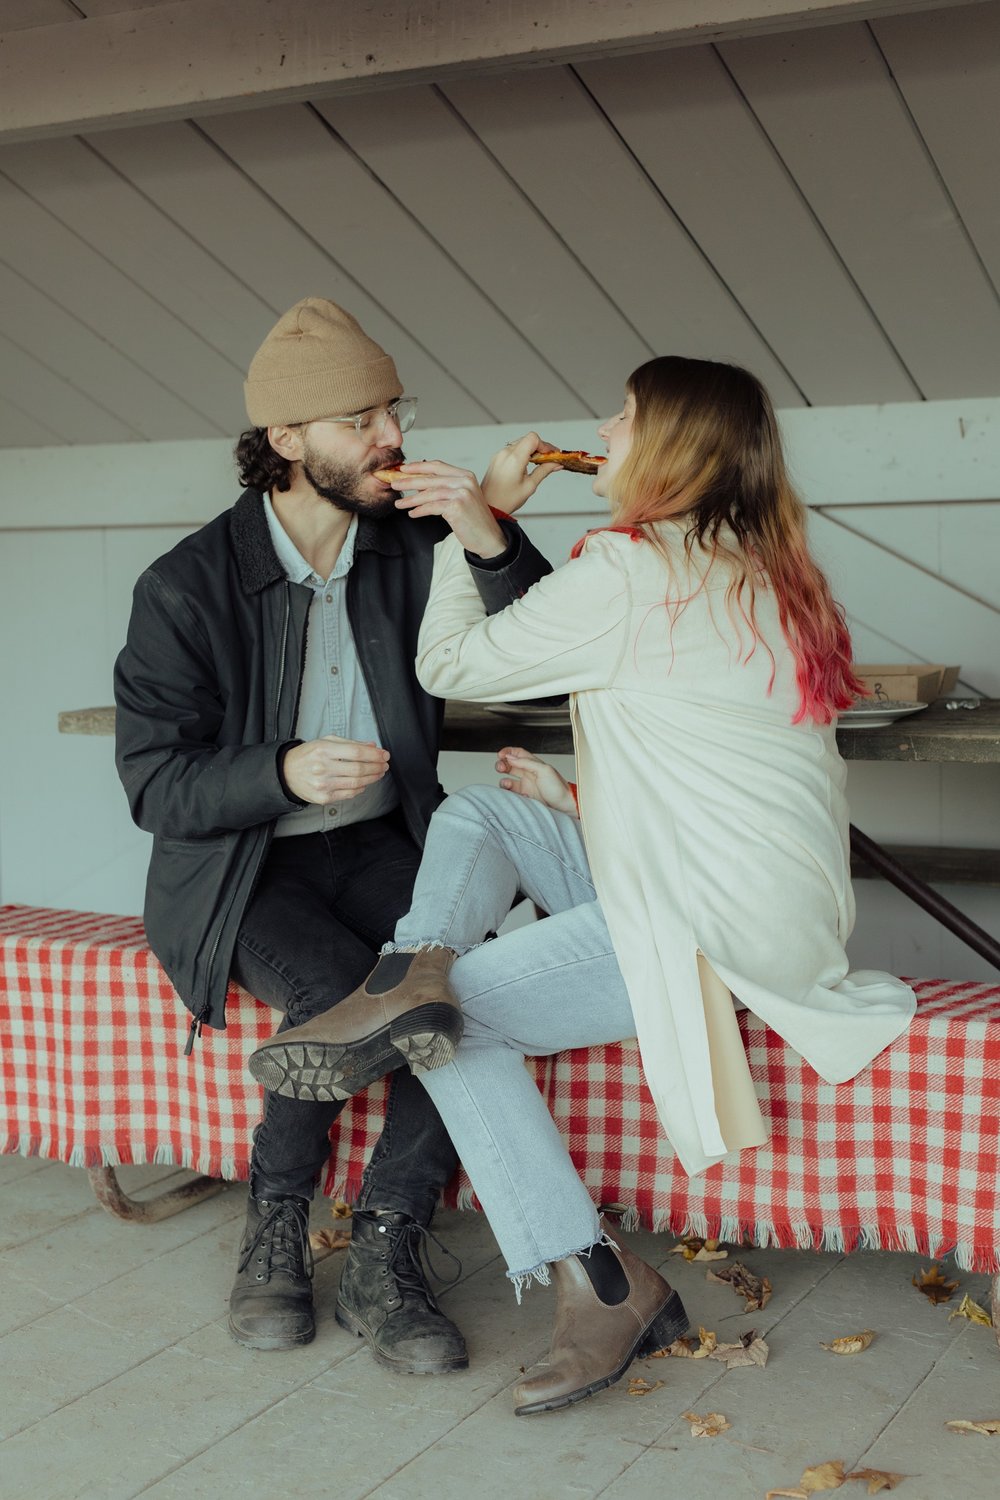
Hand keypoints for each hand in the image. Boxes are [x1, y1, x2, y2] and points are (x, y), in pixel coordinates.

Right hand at [282, 736, 389, 804]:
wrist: (286, 773)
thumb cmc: (308, 755)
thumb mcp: (326, 741)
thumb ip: (350, 743)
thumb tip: (372, 747)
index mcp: (324, 750)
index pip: (356, 753)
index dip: (374, 755)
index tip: (384, 755)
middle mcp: (323, 767)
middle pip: (359, 769)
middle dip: (376, 767)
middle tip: (384, 765)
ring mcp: (323, 785)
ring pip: (356, 783)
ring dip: (372, 778)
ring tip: (378, 773)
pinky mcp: (324, 798)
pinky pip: (349, 794)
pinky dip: (360, 789)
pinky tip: (364, 783)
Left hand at [390, 460, 508, 557]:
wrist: (489, 538)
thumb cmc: (475, 520)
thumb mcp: (463, 498)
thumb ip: (445, 488)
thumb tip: (420, 484)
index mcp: (465, 476)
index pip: (437, 466)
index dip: (418, 467)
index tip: (403, 470)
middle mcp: (464, 482)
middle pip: (430, 478)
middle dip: (409, 481)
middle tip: (394, 484)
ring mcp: (461, 494)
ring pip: (429, 493)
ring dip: (411, 499)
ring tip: (399, 504)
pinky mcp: (456, 507)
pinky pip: (432, 507)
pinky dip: (420, 510)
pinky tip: (412, 513)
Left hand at [480, 432, 560, 515]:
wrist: (489, 505)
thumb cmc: (506, 499)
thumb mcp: (530, 486)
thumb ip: (544, 471)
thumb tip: (556, 464)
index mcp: (514, 459)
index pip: (533, 439)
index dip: (545, 445)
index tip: (552, 455)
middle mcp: (505, 453)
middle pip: (528, 439)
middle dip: (540, 448)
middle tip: (548, 460)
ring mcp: (500, 454)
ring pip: (521, 443)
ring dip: (532, 450)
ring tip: (538, 464)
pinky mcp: (497, 458)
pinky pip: (513, 449)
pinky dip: (523, 453)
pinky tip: (527, 465)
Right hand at [495, 746, 577, 817]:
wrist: (564, 806)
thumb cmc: (558, 788)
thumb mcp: (544, 770)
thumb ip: (526, 763)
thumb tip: (510, 757)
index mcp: (534, 764)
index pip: (518, 753)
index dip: (508, 752)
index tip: (500, 755)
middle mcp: (529, 773)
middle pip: (510, 765)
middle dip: (502, 764)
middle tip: (500, 768)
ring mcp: (526, 785)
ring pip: (508, 779)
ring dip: (503, 780)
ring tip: (506, 784)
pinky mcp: (525, 796)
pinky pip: (511, 793)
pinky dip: (508, 792)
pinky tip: (512, 793)